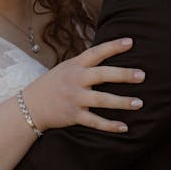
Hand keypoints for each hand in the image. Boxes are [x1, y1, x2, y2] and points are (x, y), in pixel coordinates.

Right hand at [22, 38, 143, 133]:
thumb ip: (85, 64)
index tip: (130, 42)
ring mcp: (75, 98)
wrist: (29, 106)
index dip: (113, 46)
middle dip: (123, 75)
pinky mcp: (73, 115)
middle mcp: (76, 80)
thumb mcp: (66, 68)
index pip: (96, 53)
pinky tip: (124, 127)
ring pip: (102, 100)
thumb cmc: (52, 85)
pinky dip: (109, 125)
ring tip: (139, 103)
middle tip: (142, 75)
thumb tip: (109, 54)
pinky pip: (95, 121)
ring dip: (122, 102)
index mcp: (75, 66)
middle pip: (103, 75)